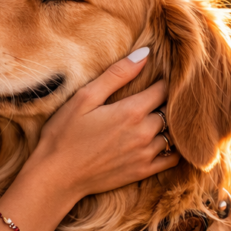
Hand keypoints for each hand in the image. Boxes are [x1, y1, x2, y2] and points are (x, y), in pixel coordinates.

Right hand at [24, 47, 178, 201]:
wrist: (56, 177)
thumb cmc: (64, 134)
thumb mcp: (84, 98)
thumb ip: (116, 75)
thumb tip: (145, 53)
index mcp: (131, 111)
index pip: (163, 89)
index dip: (164, 80)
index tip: (159, 76)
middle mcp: (143, 133)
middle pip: (170, 110)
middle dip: (167, 101)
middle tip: (159, 96)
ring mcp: (145, 154)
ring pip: (172, 133)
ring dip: (169, 124)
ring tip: (160, 116)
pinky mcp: (142, 172)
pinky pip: (172, 159)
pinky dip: (174, 148)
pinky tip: (164, 141)